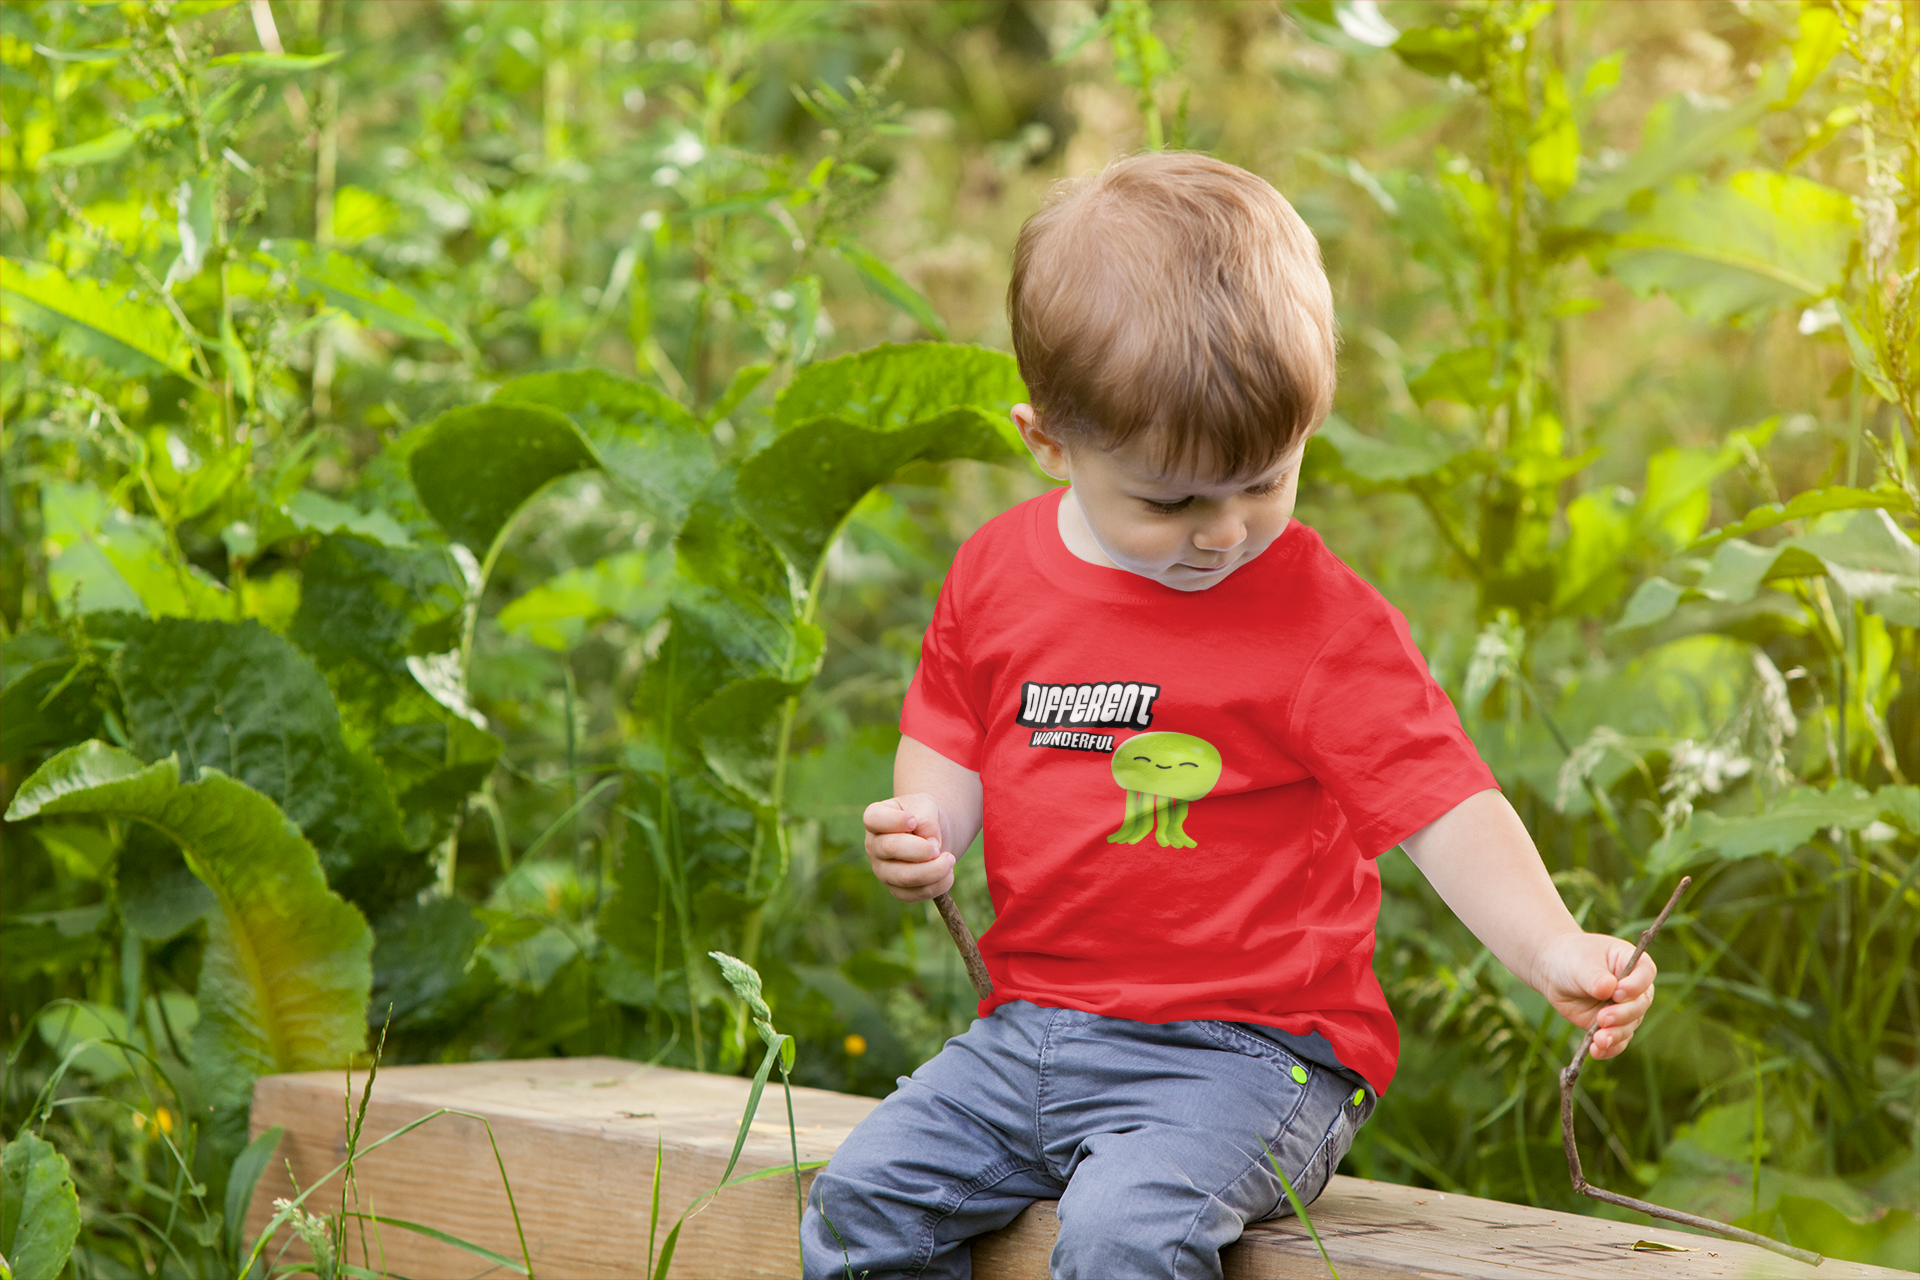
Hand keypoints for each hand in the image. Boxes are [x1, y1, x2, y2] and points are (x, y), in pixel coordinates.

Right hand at [863, 793, 955, 901]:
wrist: (931, 835)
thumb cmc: (923, 816)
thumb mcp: (926, 806)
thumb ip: (927, 820)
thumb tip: (932, 845)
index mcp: (875, 818)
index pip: (874, 819)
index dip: (894, 821)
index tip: (913, 821)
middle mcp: (874, 846)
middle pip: (890, 849)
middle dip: (920, 849)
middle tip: (938, 847)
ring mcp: (882, 870)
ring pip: (904, 877)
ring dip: (933, 870)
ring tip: (950, 859)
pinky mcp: (896, 889)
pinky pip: (914, 894)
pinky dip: (936, 886)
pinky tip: (948, 874)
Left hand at [1534, 931, 1656, 1058]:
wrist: (1553, 971)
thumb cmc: (1571, 959)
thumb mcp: (1580, 964)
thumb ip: (1595, 977)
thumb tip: (1608, 989)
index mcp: (1631, 962)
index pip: (1645, 973)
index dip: (1635, 985)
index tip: (1617, 992)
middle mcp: (1633, 988)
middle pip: (1640, 1004)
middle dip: (1623, 1014)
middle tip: (1602, 1018)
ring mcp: (1624, 1008)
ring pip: (1629, 1025)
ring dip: (1616, 1034)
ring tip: (1599, 1039)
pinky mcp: (1611, 1025)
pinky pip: (1617, 1041)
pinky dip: (1609, 1048)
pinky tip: (1597, 1051)